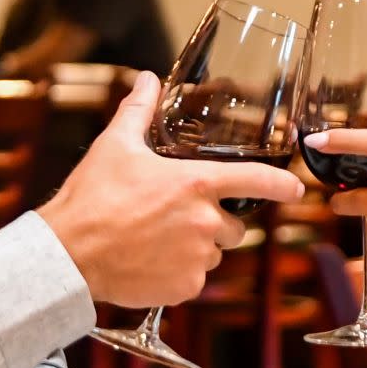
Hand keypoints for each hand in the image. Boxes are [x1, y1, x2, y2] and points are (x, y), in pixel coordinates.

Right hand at [41, 71, 304, 306]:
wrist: (69, 254)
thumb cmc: (91, 198)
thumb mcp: (115, 146)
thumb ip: (139, 110)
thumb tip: (147, 80)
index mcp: (195, 183)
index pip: (256, 180)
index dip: (283, 184)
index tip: (297, 187)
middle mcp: (204, 221)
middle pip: (234, 225)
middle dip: (214, 221)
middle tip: (176, 217)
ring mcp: (197, 258)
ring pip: (214, 253)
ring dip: (197, 248)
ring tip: (157, 240)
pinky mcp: (185, 287)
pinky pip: (195, 279)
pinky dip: (180, 273)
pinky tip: (150, 262)